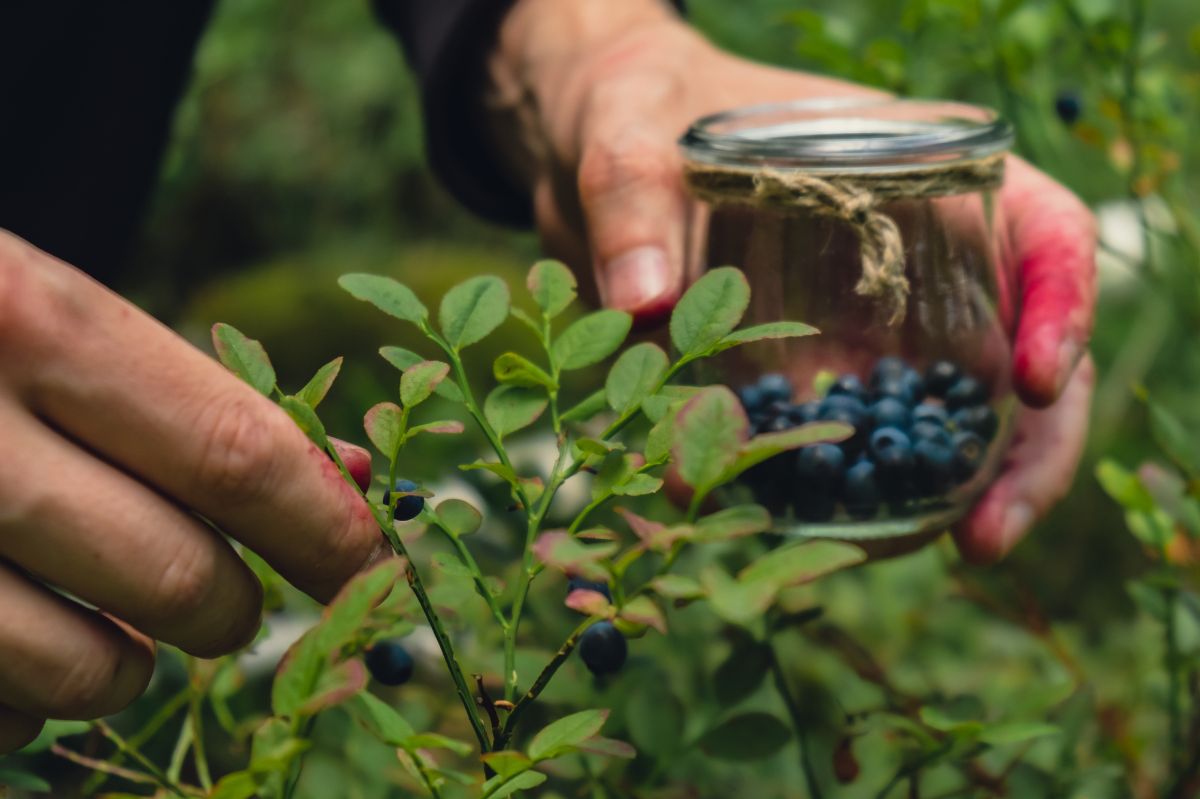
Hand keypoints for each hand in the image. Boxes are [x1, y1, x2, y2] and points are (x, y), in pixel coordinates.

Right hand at [0, 231, 381, 750]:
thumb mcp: (59, 319)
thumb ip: (201, 401)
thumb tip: (349, 478)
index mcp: (26, 320)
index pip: (236, 454)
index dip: (330, 529)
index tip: (379, 571)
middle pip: (177, 575)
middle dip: (240, 609)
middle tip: (234, 599)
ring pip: (88, 673)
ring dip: (139, 667)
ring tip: (118, 617)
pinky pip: (0, 713)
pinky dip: (34, 696)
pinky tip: (10, 631)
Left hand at [488, 0, 1095, 559]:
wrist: (598, 156)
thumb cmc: (638, 111)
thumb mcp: (628, 132)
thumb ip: (628, 197)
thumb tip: (644, 301)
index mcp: (920, 175)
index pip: (1040, 231)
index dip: (1062, 304)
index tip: (1036, 382)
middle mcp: (915, 262)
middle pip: (1019, 351)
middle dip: (1025, 451)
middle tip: (987, 535)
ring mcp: (869, 326)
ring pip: (951, 415)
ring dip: (946, 495)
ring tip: (900, 554)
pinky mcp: (810, 376)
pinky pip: (850, 442)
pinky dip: (840, 496)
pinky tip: (808, 540)